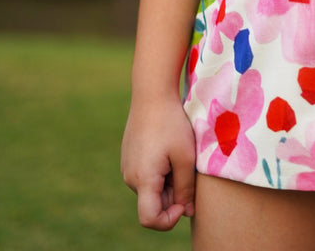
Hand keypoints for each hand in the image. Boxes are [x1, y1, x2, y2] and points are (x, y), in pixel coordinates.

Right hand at [121, 95, 196, 230]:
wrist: (151, 94)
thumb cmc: (171, 123)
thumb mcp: (185, 157)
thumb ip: (186, 188)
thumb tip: (187, 211)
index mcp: (142, 179)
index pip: (149, 220)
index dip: (169, 220)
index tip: (184, 202)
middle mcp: (130, 178)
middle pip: (154, 203)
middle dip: (173, 195)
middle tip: (186, 167)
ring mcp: (127, 167)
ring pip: (152, 189)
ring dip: (168, 181)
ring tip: (177, 154)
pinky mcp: (129, 158)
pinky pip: (147, 176)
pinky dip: (161, 171)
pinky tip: (168, 149)